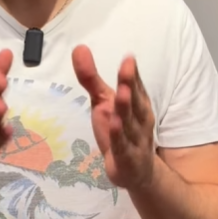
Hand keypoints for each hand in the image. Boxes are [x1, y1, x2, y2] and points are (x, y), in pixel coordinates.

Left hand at [72, 45, 154, 190]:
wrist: (135, 171)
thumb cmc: (120, 129)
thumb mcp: (103, 101)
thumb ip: (91, 77)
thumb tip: (79, 47)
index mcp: (136, 103)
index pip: (135, 85)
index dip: (131, 73)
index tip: (129, 58)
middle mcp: (139, 119)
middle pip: (134, 100)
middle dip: (130, 83)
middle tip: (127, 66)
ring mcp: (134, 139)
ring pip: (130, 122)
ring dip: (127, 108)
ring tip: (122, 92)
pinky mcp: (126, 158)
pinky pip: (122, 146)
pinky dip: (119, 136)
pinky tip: (113, 124)